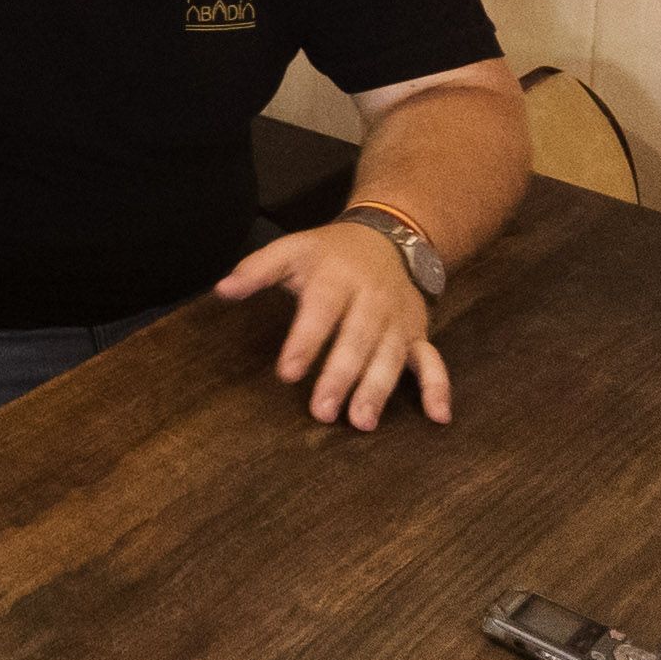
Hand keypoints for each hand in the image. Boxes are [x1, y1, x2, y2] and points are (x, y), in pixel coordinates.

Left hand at [213, 222, 449, 427]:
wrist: (389, 237)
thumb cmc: (329, 253)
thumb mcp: (292, 249)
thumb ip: (256, 269)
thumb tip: (222, 290)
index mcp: (337, 278)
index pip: (321, 311)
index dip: (305, 342)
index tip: (288, 372)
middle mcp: (371, 300)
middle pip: (357, 340)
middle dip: (340, 376)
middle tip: (321, 411)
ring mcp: (397, 319)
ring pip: (390, 356)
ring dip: (378, 389)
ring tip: (361, 422)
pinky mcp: (418, 333)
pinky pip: (433, 361)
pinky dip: (438, 388)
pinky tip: (438, 417)